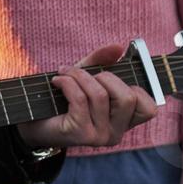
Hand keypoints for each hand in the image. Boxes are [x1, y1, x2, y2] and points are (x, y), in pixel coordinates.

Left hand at [17, 43, 158, 149]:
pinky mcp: (80, 134)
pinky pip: (80, 99)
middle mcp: (116, 133)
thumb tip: (119, 47)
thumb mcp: (85, 76)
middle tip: (84, 74)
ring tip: (64, 73)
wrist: (33, 122)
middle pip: (128, 97)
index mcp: (124, 121)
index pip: (149, 108)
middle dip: (105, 76)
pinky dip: (67, 82)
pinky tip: (57, 81)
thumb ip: (102, 60)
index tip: (109, 78)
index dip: (134, 87)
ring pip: (101, 95)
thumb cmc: (62, 99)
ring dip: (80, 76)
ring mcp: (100, 136)